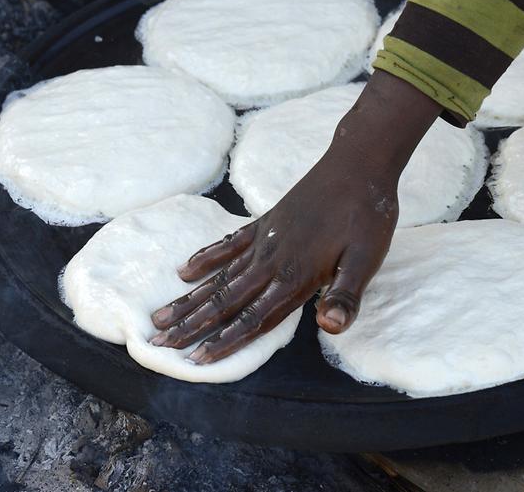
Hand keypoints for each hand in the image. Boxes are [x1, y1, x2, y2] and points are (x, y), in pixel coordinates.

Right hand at [149, 71, 442, 363]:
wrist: (358, 164)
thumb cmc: (367, 215)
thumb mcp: (366, 259)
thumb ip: (346, 295)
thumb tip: (330, 328)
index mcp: (296, 276)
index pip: (254, 318)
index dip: (224, 341)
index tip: (195, 359)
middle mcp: (272, 261)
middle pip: (225, 300)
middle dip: (192, 325)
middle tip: (156, 341)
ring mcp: (265, 240)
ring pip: (220, 276)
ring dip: (190, 298)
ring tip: (159, 315)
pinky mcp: (265, 222)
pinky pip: (228, 244)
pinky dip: (205, 258)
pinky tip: (184, 271)